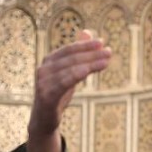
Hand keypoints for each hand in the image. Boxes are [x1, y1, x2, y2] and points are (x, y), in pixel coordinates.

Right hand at [27, 30, 110, 151]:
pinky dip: (74, 76)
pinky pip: (62, 84)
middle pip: (70, 59)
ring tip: (105, 62)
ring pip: (69, 70)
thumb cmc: (57, 92)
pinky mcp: (46, 96)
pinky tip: (87, 72)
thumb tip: (88, 32)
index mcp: (49, 61)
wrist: (44, 118)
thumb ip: (78, 53)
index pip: (69, 49)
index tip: (102, 42)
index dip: (85, 45)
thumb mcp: (69, 72)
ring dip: (88, 64)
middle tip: (108, 52)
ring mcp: (43, 83)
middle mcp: (44, 69)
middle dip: (91, 54)